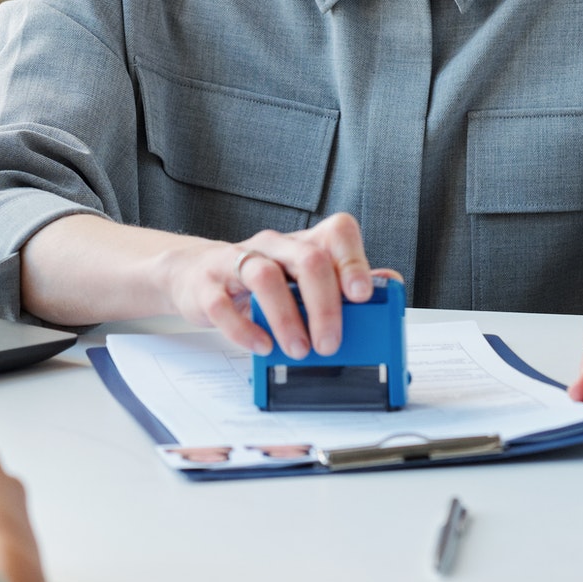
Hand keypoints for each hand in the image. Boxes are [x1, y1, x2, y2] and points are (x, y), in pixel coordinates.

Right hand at [161, 212, 394, 357]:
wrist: (194, 276)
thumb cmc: (256, 282)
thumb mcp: (300, 279)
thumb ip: (341, 283)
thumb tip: (388, 284)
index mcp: (302, 244)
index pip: (336, 232)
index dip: (353, 260)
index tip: (363, 295)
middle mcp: (274, 246)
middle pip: (307, 259)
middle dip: (325, 305)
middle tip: (330, 342)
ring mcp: (237, 262)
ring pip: (265, 276)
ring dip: (287, 318)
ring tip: (298, 349)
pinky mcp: (207, 285)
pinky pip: (222, 303)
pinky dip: (244, 329)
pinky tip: (261, 346)